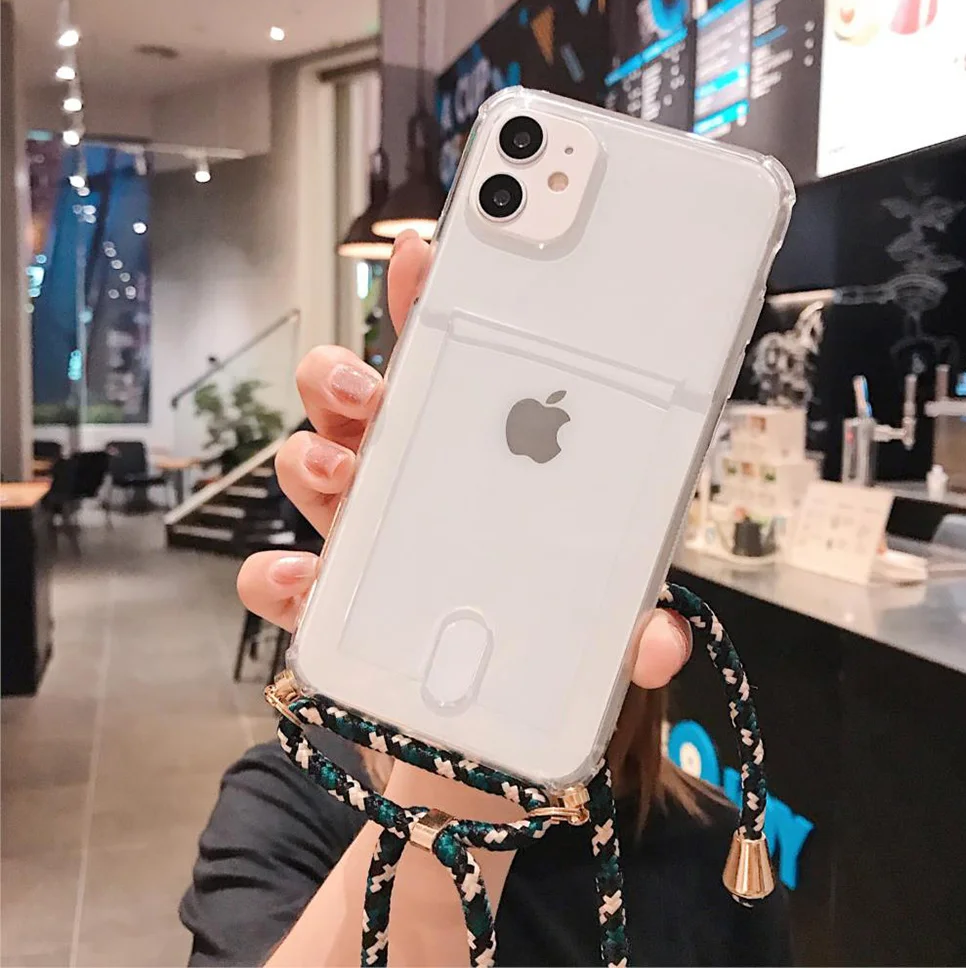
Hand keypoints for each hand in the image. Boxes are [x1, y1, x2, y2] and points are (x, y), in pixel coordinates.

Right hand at [237, 230, 691, 689]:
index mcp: (477, 461)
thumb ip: (626, 621)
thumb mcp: (593, 622)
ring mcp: (364, 541)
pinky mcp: (331, 607)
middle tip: (373, 389)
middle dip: (349, 375)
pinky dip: (280, 575)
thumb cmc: (533, 645)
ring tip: (340, 471)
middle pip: (359, 402)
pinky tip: (303, 584)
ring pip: (312, 466)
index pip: (450, 364)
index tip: (429, 256)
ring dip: (312, 456)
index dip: (430, 304)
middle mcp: (411, 487)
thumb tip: (659, 639)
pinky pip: (284, 577)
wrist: (477, 735)